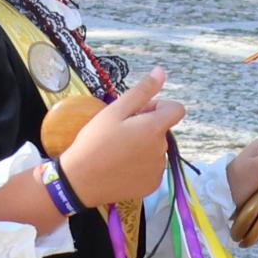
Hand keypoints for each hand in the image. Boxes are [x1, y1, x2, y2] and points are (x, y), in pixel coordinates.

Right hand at [60, 68, 182, 211]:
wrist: (80, 181)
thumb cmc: (94, 142)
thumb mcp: (114, 111)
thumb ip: (141, 91)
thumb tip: (161, 71)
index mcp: (155, 129)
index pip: (176, 109)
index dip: (158, 107)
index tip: (137, 113)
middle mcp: (162, 149)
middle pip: (162, 129)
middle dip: (146, 126)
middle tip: (119, 132)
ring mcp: (158, 169)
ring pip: (156, 149)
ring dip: (143, 146)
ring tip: (117, 151)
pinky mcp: (152, 185)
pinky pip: (152, 168)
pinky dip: (140, 165)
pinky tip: (120, 166)